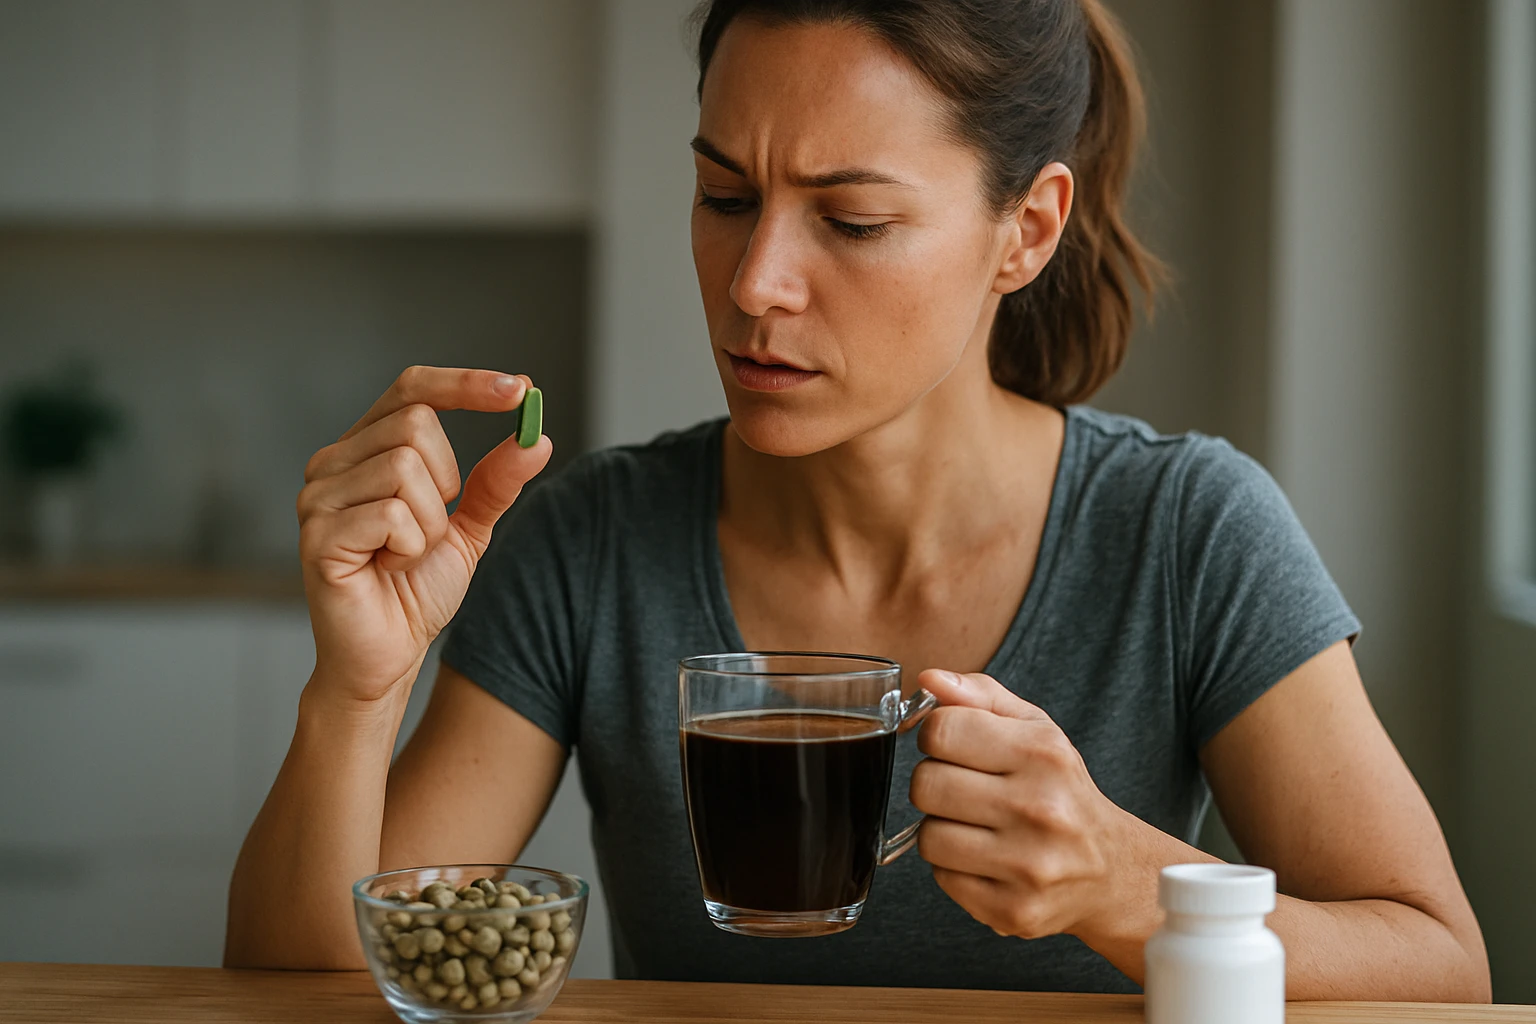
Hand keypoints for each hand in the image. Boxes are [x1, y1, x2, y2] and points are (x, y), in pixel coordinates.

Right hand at [296, 366, 551, 703]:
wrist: (388, 656)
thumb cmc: (416, 590)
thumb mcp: (469, 528)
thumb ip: (496, 482)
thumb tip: (536, 437)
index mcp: (364, 449)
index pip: (412, 388)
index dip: (465, 384)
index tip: (520, 389)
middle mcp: (332, 463)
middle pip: (417, 424)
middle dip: (446, 483)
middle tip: (428, 532)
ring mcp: (318, 497)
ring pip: (406, 468)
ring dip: (429, 523)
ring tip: (404, 555)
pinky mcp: (318, 534)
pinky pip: (392, 513)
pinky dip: (410, 546)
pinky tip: (388, 568)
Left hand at [909, 669, 1147, 942]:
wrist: (1109, 869)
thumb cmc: (1060, 789)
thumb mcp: (1034, 729)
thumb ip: (979, 696)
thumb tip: (928, 678)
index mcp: (1042, 754)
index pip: (941, 730)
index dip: (935, 735)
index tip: (952, 745)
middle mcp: (1040, 809)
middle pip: (926, 785)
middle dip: (936, 783)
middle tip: (965, 789)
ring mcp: (1028, 865)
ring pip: (928, 837)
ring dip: (942, 829)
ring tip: (976, 826)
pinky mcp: (1013, 910)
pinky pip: (943, 879)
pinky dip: (954, 867)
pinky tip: (986, 858)